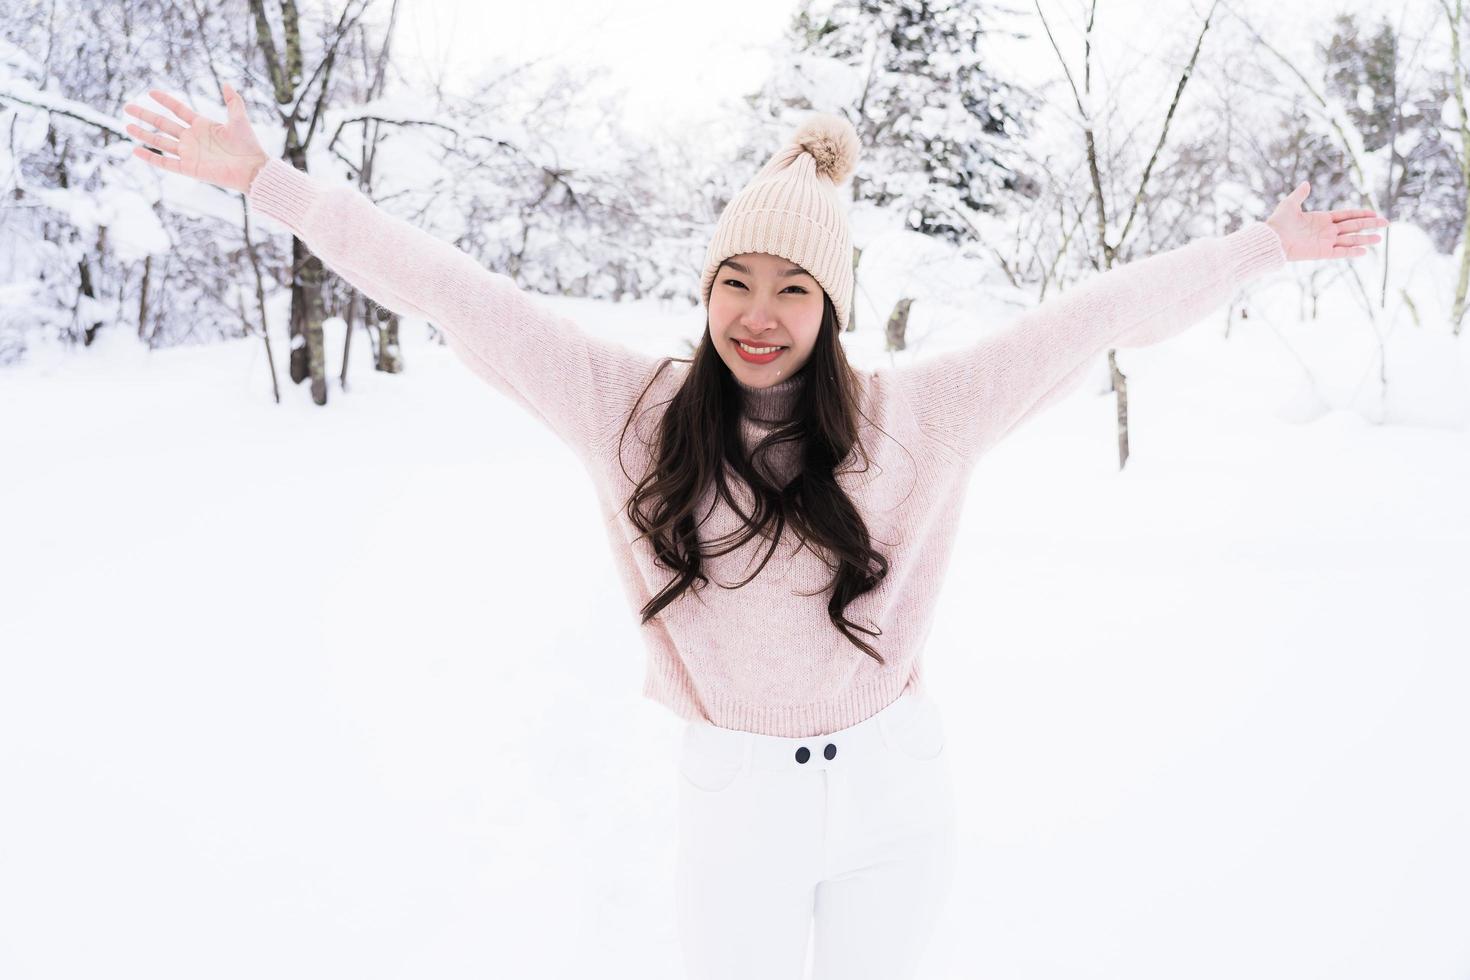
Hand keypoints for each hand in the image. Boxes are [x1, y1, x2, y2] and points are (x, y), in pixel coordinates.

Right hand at [123, 83, 269, 193]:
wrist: (253, 169)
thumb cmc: (248, 145)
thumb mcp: (239, 119)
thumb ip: (233, 101)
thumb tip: (227, 84)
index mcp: (202, 125)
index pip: (178, 110)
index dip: (165, 101)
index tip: (150, 92)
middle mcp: (192, 138)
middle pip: (163, 124)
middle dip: (145, 115)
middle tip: (128, 107)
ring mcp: (189, 153)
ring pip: (160, 142)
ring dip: (144, 134)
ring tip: (127, 125)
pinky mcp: (189, 168)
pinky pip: (165, 162)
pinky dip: (151, 157)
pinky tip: (136, 150)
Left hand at [1265, 181, 1387, 261]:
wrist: (1271, 239)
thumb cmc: (1278, 222)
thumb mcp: (1289, 204)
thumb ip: (1300, 195)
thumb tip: (1306, 183)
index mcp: (1322, 219)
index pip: (1347, 215)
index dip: (1361, 214)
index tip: (1374, 213)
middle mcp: (1327, 230)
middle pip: (1353, 226)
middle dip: (1370, 225)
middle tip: (1386, 223)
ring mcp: (1325, 242)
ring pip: (1350, 240)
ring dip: (1365, 239)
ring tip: (1380, 239)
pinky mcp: (1321, 252)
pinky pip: (1340, 253)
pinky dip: (1351, 252)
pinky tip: (1364, 251)